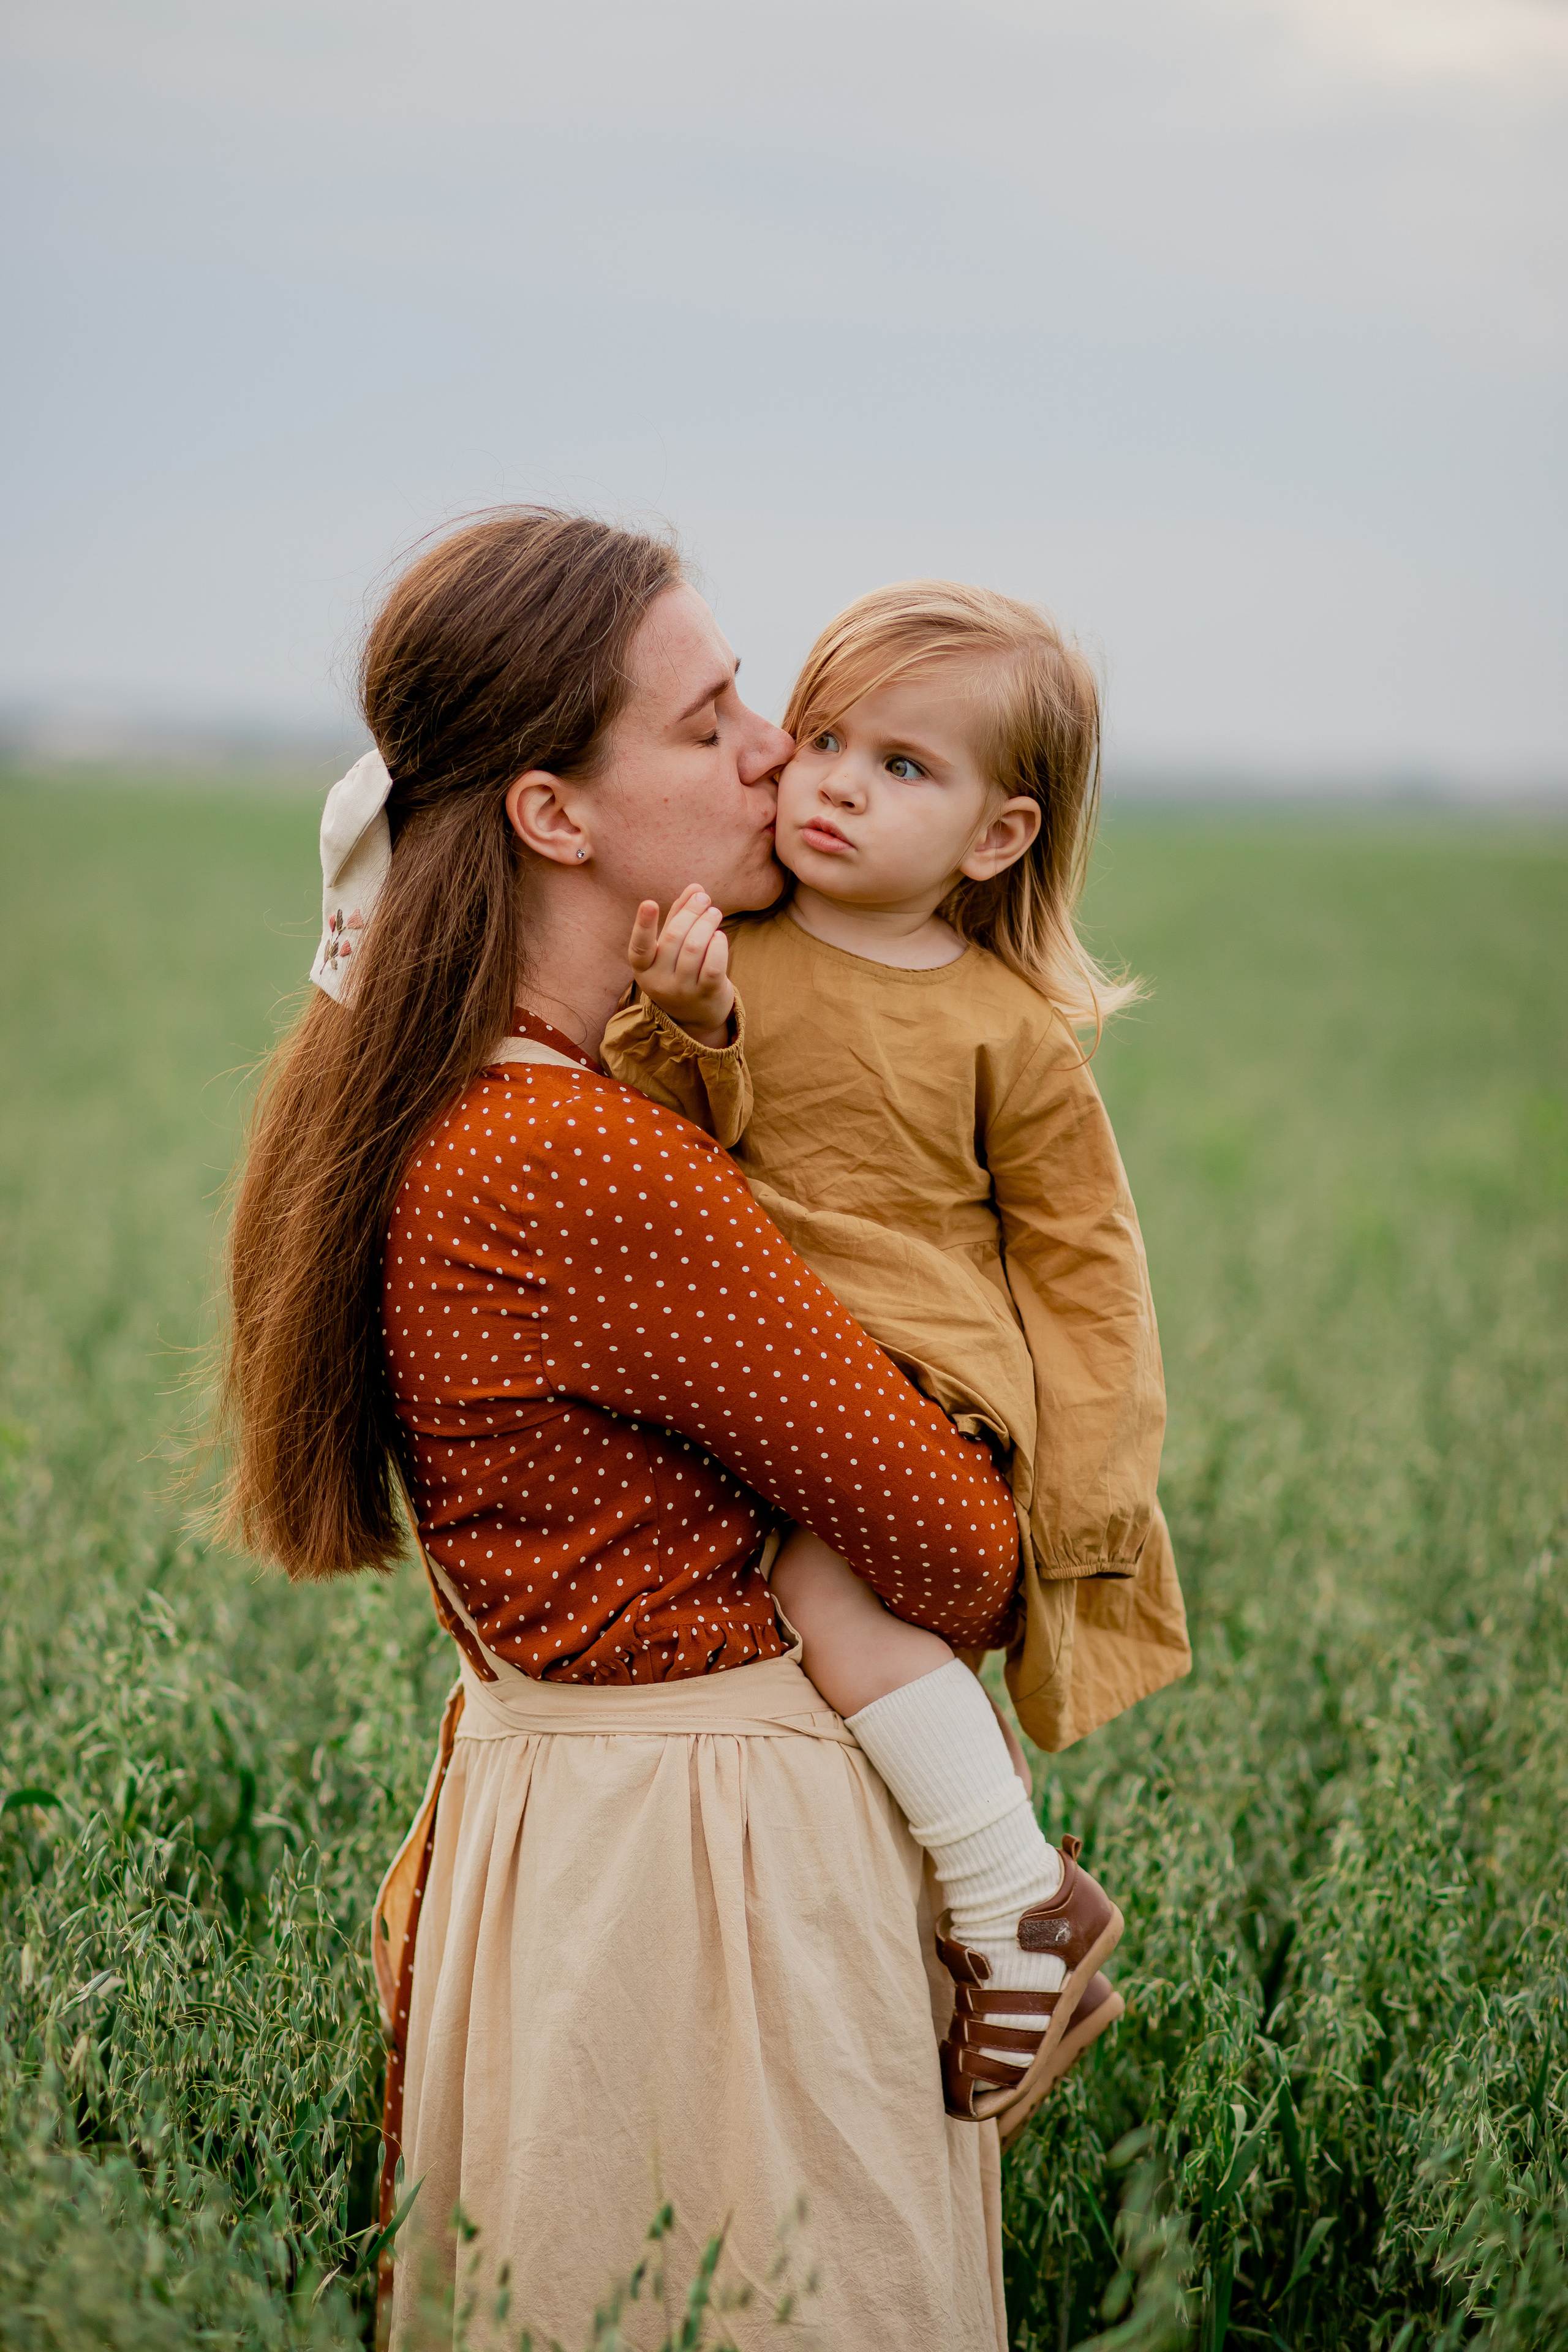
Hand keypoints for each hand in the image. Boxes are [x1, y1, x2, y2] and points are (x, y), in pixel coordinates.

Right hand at [627, 885, 735, 1046]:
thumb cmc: (679, 971)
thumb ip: (679, 916)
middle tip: (704, 899)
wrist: (696, 1016)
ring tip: (714, 913)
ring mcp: (683, 991)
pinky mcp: (706, 995)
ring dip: (708, 923)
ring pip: (696, 948)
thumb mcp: (670, 947)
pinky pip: (714, 965)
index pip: (640, 947)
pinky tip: (720, 936)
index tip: (649, 902)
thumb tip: (696, 887)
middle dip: (692, 912)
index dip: (644, 925)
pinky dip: (719, 944)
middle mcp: (659, 982)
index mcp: (643, 968)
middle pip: (675, 937)